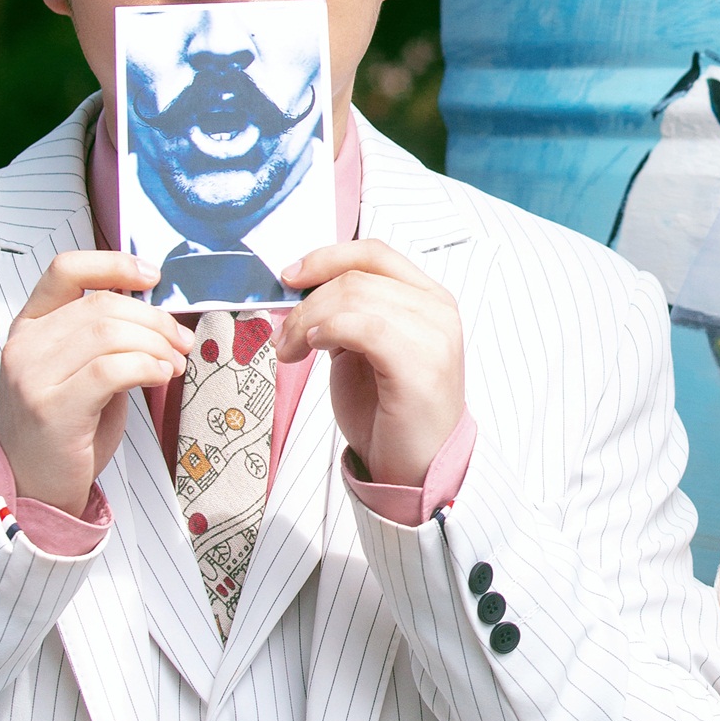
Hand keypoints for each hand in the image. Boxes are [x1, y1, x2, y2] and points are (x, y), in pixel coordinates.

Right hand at [0, 253, 191, 515]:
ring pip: (108, 334)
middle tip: (181, 341)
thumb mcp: (78, 370)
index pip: (65, 271)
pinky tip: (159, 375)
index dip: (113, 264)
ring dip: (155, 344)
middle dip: (153, 319)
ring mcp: (32, 377)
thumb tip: (157, 313)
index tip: (151, 275)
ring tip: (173, 363)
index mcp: (29, 326)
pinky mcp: (52, 409)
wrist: (35, 485)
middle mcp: (24, 346)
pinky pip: (109, 370)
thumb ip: (102, 337)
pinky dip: (144, 366)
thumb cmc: (64, 428)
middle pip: (101, 305)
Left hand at [278, 241, 466, 488]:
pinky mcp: (420, 365)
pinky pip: (363, 326)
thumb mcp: (362, 349)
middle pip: (357, 276)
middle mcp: (437, 310)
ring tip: (291, 352)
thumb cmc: (389, 413)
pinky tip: (313, 348)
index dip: (326, 257)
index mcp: (429, 298)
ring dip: (307, 320)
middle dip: (306, 302)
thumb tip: (300, 289)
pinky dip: (328, 330)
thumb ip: (346, 314)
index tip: (289, 277)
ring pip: (354, 296)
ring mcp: (434, 336)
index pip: (375, 253)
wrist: (416, 468)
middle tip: (281, 336)